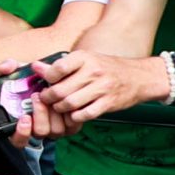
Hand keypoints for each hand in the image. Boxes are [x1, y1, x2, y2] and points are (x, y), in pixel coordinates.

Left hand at [28, 50, 166, 136]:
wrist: (140, 77)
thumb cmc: (108, 68)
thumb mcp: (86, 60)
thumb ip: (60, 66)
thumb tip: (34, 66)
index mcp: (85, 57)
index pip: (57, 68)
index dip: (46, 78)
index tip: (44, 83)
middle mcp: (93, 71)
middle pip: (60, 90)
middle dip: (48, 98)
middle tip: (46, 99)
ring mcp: (102, 88)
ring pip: (70, 103)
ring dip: (59, 109)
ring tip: (58, 107)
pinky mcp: (108, 103)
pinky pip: (84, 114)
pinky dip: (75, 117)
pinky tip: (73, 114)